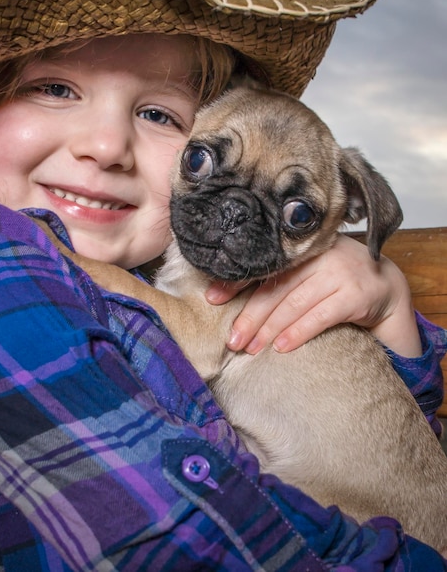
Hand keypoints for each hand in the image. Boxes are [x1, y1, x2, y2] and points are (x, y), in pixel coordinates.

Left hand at [205, 234, 421, 357]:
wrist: (384, 285)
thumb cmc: (335, 281)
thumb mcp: (308, 272)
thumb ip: (280, 279)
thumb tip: (228, 296)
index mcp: (301, 248)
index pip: (263, 266)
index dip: (236, 282)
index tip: (212, 298)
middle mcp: (319, 256)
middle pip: (275, 288)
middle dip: (249, 316)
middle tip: (231, 339)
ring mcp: (339, 274)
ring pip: (294, 304)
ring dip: (268, 329)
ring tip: (249, 348)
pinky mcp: (356, 295)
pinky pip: (320, 316)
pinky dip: (298, 332)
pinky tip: (281, 347)